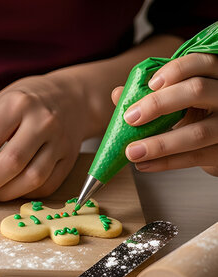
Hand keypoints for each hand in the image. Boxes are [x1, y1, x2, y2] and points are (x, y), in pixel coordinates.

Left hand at [0, 74, 88, 205]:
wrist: (69, 99)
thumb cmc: (20, 106)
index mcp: (15, 105)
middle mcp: (42, 121)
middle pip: (9, 164)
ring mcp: (60, 141)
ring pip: (30, 180)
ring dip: (0, 194)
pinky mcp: (70, 159)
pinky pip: (45, 187)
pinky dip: (22, 194)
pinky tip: (8, 190)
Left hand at [119, 53, 217, 175]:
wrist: (215, 144)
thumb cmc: (194, 112)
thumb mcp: (176, 99)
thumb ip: (149, 94)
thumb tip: (119, 94)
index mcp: (214, 75)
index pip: (200, 62)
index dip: (176, 70)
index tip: (150, 84)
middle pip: (198, 90)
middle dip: (158, 104)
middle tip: (130, 117)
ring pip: (198, 132)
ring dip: (159, 144)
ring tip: (131, 151)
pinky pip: (195, 157)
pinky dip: (166, 162)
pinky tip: (143, 164)